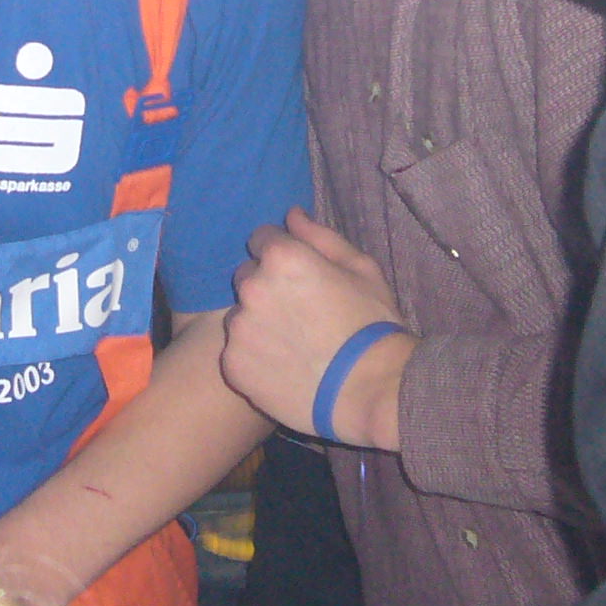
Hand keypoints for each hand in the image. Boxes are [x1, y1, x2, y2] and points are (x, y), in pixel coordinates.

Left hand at [223, 207, 415, 448]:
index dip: (282, 254)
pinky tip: (284, 368)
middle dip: (266, 287)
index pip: (262, 238)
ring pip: (240, 316)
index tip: (300, 276)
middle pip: (247, 277)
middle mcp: (252, 288)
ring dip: (257, 323)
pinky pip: (236, 352)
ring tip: (292, 345)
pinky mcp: (233, 366)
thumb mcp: (361, 269)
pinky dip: (254, 358)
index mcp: (282, 257)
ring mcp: (239, 329)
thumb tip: (292, 214)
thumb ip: (321, 237)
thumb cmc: (372, 326)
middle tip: (299, 313)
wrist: (370, 391)